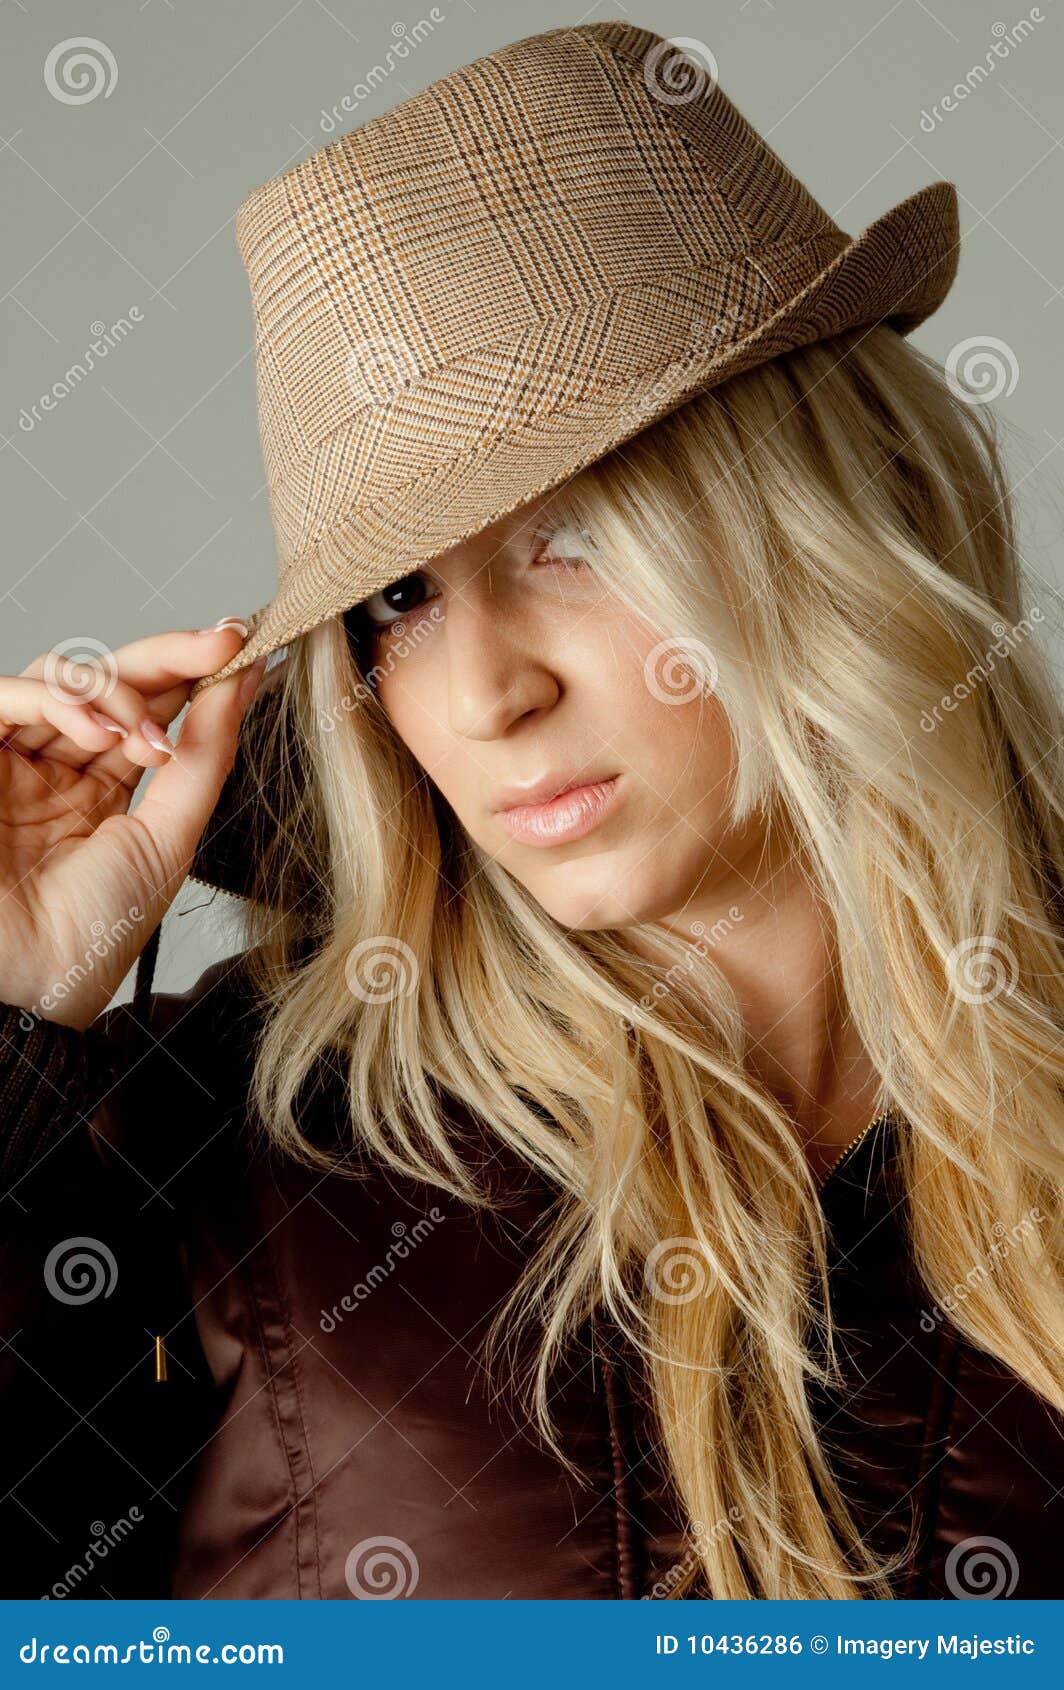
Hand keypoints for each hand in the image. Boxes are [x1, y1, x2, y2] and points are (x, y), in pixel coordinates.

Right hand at [0, 623, 265, 1029]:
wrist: (28, 988)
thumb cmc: (90, 935)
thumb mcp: (168, 839)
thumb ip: (205, 757)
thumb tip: (246, 683)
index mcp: (102, 791)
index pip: (148, 708)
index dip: (193, 671)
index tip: (243, 644)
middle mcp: (54, 769)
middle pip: (110, 681)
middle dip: (170, 655)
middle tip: (221, 642)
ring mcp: (11, 762)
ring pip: (61, 678)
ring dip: (118, 690)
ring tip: (149, 736)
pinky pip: (7, 698)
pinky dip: (59, 698)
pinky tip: (105, 733)